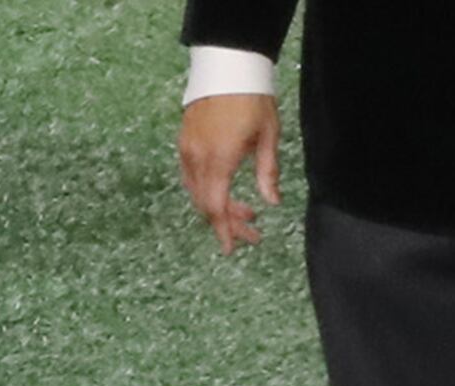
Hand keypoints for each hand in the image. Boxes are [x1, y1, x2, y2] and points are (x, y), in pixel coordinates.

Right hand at [178, 93, 281, 252]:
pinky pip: (191, 178)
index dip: (225, 231)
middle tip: (250, 232)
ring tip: (244, 212)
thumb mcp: (268, 135)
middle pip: (206, 205)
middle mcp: (198, 160)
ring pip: (197, 194)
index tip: (233, 249)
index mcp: (220, 161)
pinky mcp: (184, 144)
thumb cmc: (252, 98)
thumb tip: (271, 203)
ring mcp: (187, 152)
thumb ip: (267, 172)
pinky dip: (207, 192)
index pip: (217, 208)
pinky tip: (223, 190)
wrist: (227, 66)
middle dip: (227, 223)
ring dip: (218, 207)